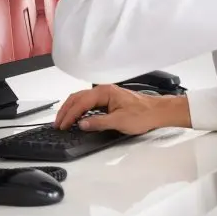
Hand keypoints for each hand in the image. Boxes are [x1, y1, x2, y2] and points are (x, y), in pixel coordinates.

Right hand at [54, 84, 190, 134]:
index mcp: (104, 92)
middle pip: (77, 98)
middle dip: (66, 110)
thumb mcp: (119, 122)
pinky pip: (89, 103)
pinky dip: (79, 109)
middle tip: (58, 123)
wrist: (158, 112)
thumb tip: (82, 124)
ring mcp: (106, 94)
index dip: (70, 115)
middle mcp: (103, 90)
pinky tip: (77, 117)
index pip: (81, 103)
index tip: (63, 125)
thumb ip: (98, 123)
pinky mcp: (109, 100)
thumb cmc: (143, 114)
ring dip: (71, 109)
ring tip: (64, 120)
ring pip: (82, 99)